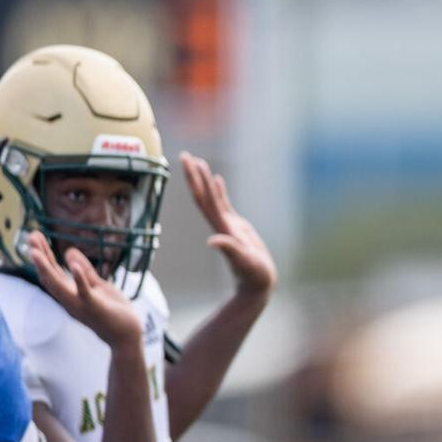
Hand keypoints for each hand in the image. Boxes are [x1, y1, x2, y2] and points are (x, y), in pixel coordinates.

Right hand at [27, 231, 142, 348]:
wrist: (127, 335)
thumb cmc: (113, 311)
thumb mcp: (97, 286)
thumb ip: (85, 271)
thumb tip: (69, 251)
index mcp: (70, 294)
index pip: (52, 272)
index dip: (43, 254)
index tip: (36, 235)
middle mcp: (69, 300)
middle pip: (49, 277)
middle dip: (39, 257)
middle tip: (31, 236)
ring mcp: (80, 305)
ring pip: (58, 286)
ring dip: (46, 268)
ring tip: (35, 251)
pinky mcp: (95, 307)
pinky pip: (84, 292)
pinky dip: (78, 279)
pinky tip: (72, 264)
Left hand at [181, 152, 276, 298]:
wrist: (256, 286)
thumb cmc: (254, 276)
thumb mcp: (244, 263)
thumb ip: (230, 251)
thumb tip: (212, 241)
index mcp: (222, 229)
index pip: (206, 201)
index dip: (198, 182)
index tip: (190, 164)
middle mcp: (221, 225)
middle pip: (204, 196)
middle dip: (194, 176)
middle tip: (184, 155)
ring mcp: (228, 226)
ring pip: (212, 198)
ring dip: (204, 180)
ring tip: (198, 162)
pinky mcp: (237, 229)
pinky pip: (225, 205)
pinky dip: (219, 191)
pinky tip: (217, 180)